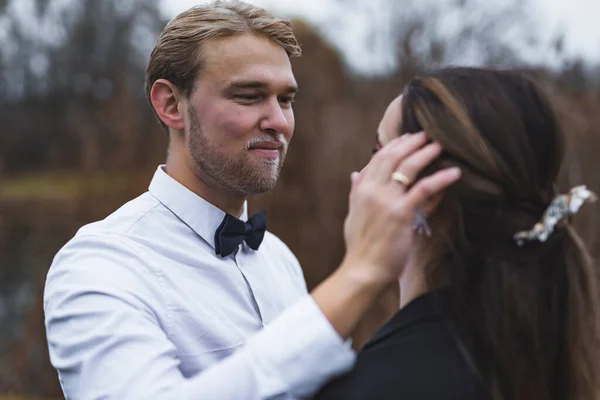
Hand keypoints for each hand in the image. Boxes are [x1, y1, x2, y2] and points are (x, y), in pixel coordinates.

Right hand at [342, 132, 460, 284]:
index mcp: (361, 189)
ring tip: (439, 146)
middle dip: (411, 143)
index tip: (408, 137)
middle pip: (392, 157)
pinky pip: (424, 189)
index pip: (378, 159)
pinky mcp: (402, 213)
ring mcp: (386, 200)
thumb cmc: (360, 246)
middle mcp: (372, 190)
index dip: (395, 145)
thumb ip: (356, 192)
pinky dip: (440, 178)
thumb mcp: (353, 214)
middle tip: (427, 135)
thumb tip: (355, 174)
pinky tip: (454, 173)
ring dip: (425, 153)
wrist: (363, 269)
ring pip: (407, 167)